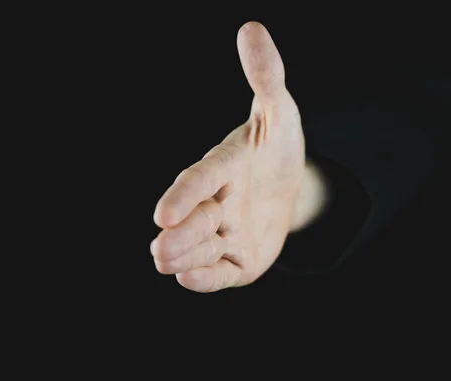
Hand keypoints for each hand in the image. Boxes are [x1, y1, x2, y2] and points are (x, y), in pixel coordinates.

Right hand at [151, 21, 304, 292]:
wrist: (290, 187)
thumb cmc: (277, 148)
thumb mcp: (280, 113)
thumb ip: (267, 78)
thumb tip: (251, 28)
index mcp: (224, 167)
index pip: (202, 179)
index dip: (185, 194)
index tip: (163, 212)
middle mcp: (217, 202)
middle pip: (197, 219)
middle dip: (181, 234)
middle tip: (160, 249)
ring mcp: (225, 233)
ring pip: (203, 247)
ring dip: (186, 256)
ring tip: (166, 263)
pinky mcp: (237, 261)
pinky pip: (220, 272)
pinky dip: (205, 279)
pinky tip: (189, 281)